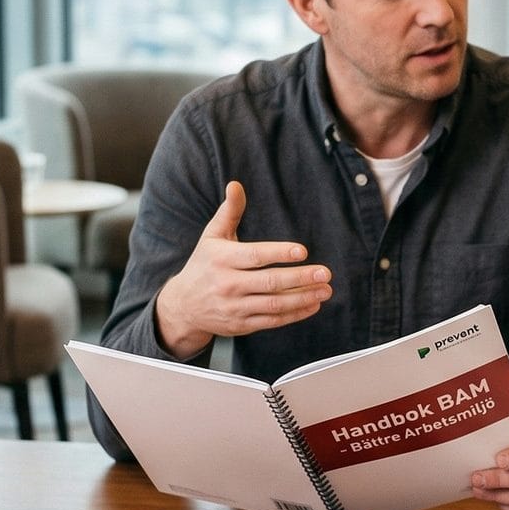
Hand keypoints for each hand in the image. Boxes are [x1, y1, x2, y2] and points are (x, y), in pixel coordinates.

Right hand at [154, 181, 332, 355]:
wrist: (183, 306)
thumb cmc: (204, 265)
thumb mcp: (212, 237)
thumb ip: (229, 212)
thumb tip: (236, 185)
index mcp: (222, 259)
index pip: (255, 256)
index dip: (279, 253)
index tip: (302, 251)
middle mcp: (228, 284)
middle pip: (269, 282)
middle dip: (300, 278)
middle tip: (324, 273)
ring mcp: (235, 307)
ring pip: (275, 304)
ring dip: (303, 297)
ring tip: (325, 290)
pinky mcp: (242, 324)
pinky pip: (273, 321)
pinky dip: (295, 315)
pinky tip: (312, 305)